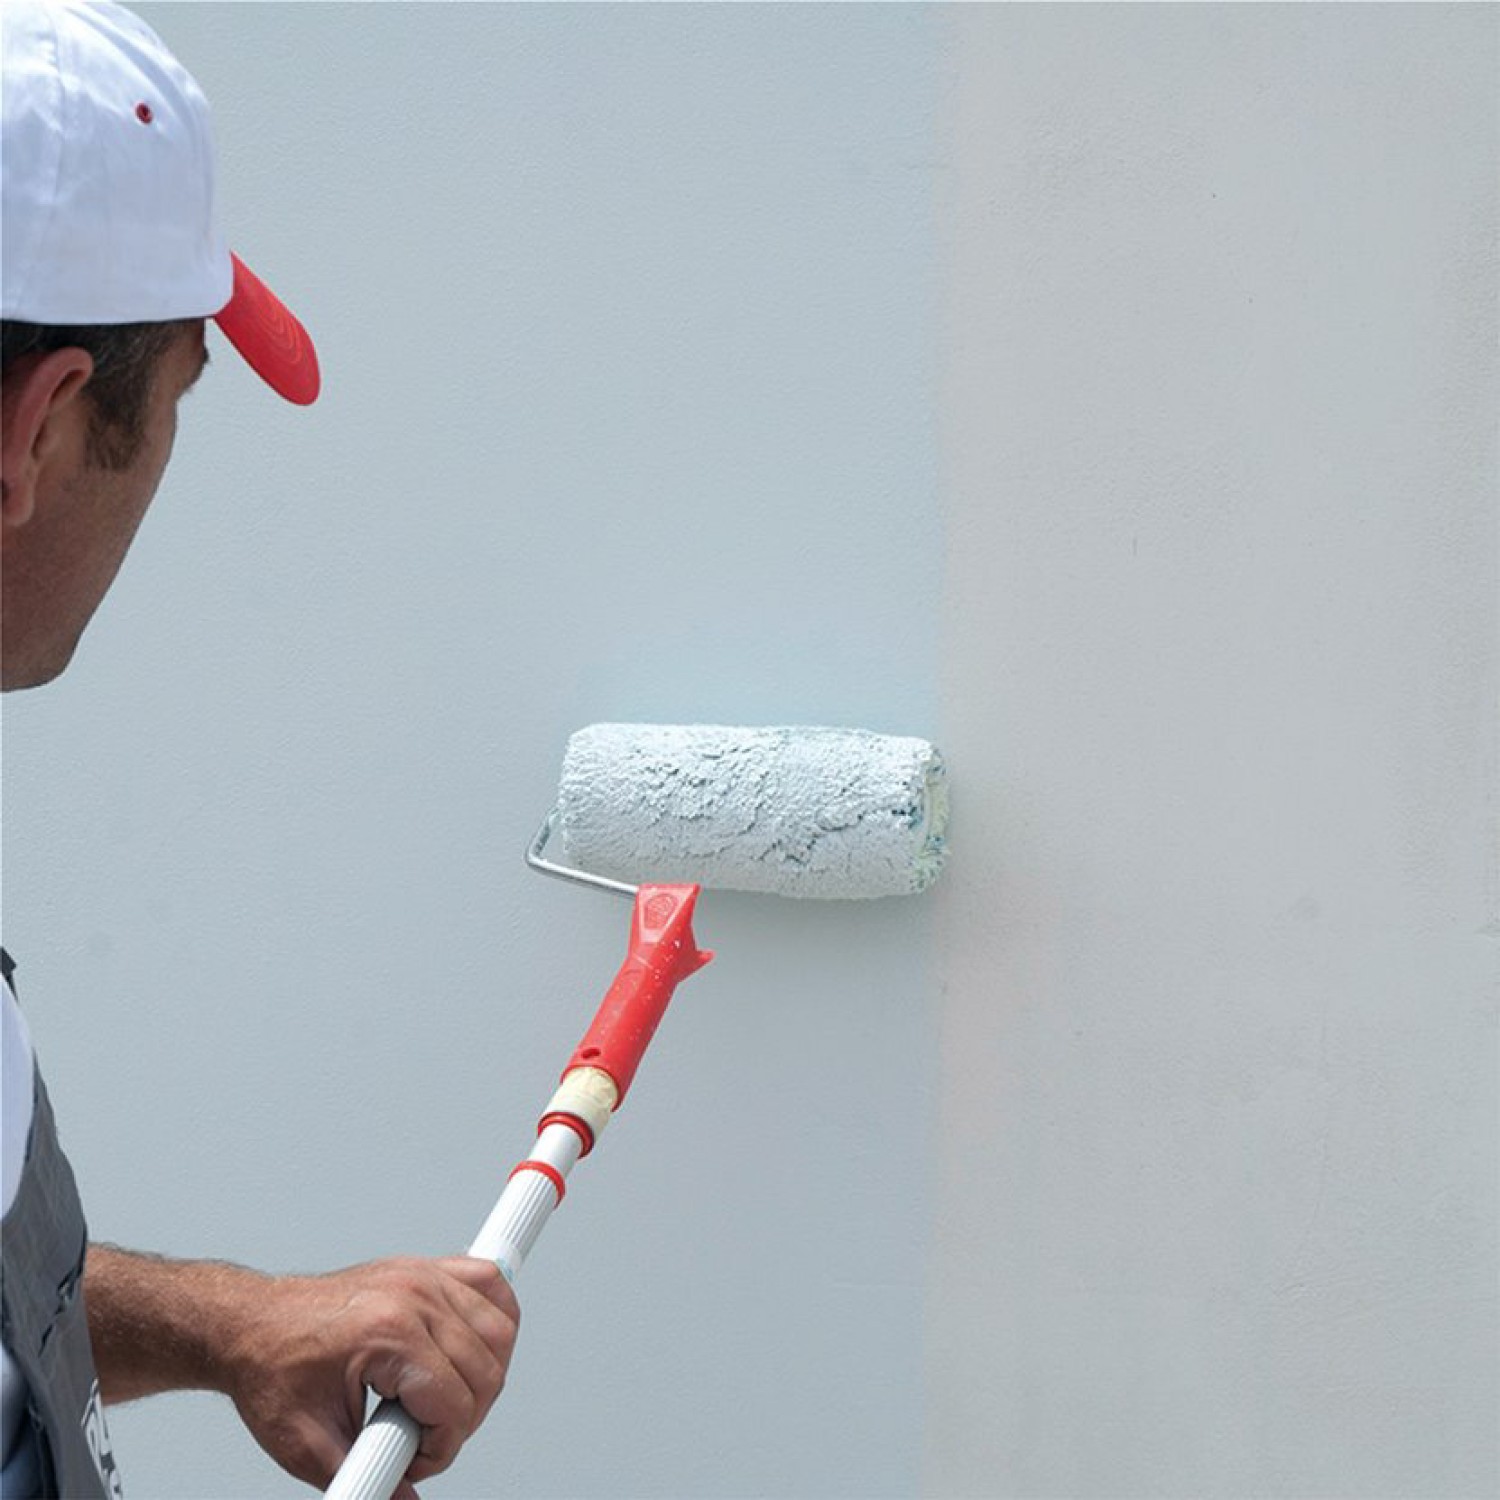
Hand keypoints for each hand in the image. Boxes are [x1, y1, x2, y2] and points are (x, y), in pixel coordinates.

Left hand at [220, 1256, 519, 1497]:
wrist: (249, 1324)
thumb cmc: (272, 1371)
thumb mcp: (307, 1443)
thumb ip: (362, 1479)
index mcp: (388, 1334)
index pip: (456, 1403)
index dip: (440, 1449)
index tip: (412, 1461)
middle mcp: (414, 1296)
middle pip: (486, 1370)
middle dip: (463, 1419)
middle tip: (424, 1438)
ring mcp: (422, 1275)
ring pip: (499, 1329)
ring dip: (485, 1376)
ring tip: (443, 1401)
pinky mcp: (423, 1268)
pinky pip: (488, 1282)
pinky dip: (496, 1317)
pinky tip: (474, 1348)